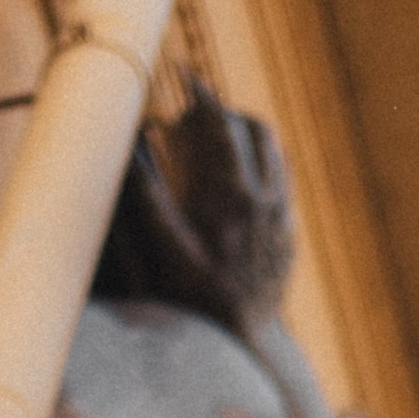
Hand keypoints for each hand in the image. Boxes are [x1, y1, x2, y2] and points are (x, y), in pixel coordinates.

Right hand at [108, 82, 295, 340]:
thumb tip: (130, 145)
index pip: (220, 122)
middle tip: (194, 110)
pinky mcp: (288, 240)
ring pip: (274, 156)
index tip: (181, 70)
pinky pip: (280, 189)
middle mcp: (267, 200)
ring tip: (217, 137)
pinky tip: (236, 184)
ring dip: (247, 136)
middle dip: (223, 111)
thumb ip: (147, 194)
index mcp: (236, 193)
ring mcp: (281, 220)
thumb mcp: (164, 247)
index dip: (199, 91)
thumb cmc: (196, 300)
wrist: (243, 347)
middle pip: (254, 130)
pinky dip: (260, 171)